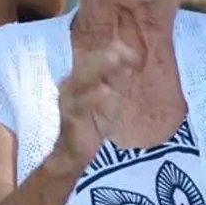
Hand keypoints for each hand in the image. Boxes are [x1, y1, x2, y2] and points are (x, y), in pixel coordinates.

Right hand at [54, 42, 139, 166]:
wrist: (73, 153)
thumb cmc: (93, 122)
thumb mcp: (110, 99)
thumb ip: (118, 80)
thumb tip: (132, 60)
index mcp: (81, 76)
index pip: (97, 56)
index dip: (116, 52)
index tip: (136, 55)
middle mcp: (72, 84)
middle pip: (87, 63)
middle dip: (105, 56)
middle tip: (122, 52)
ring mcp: (69, 100)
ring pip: (81, 80)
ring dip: (98, 68)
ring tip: (114, 60)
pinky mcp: (70, 118)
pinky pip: (81, 106)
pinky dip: (93, 97)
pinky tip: (106, 91)